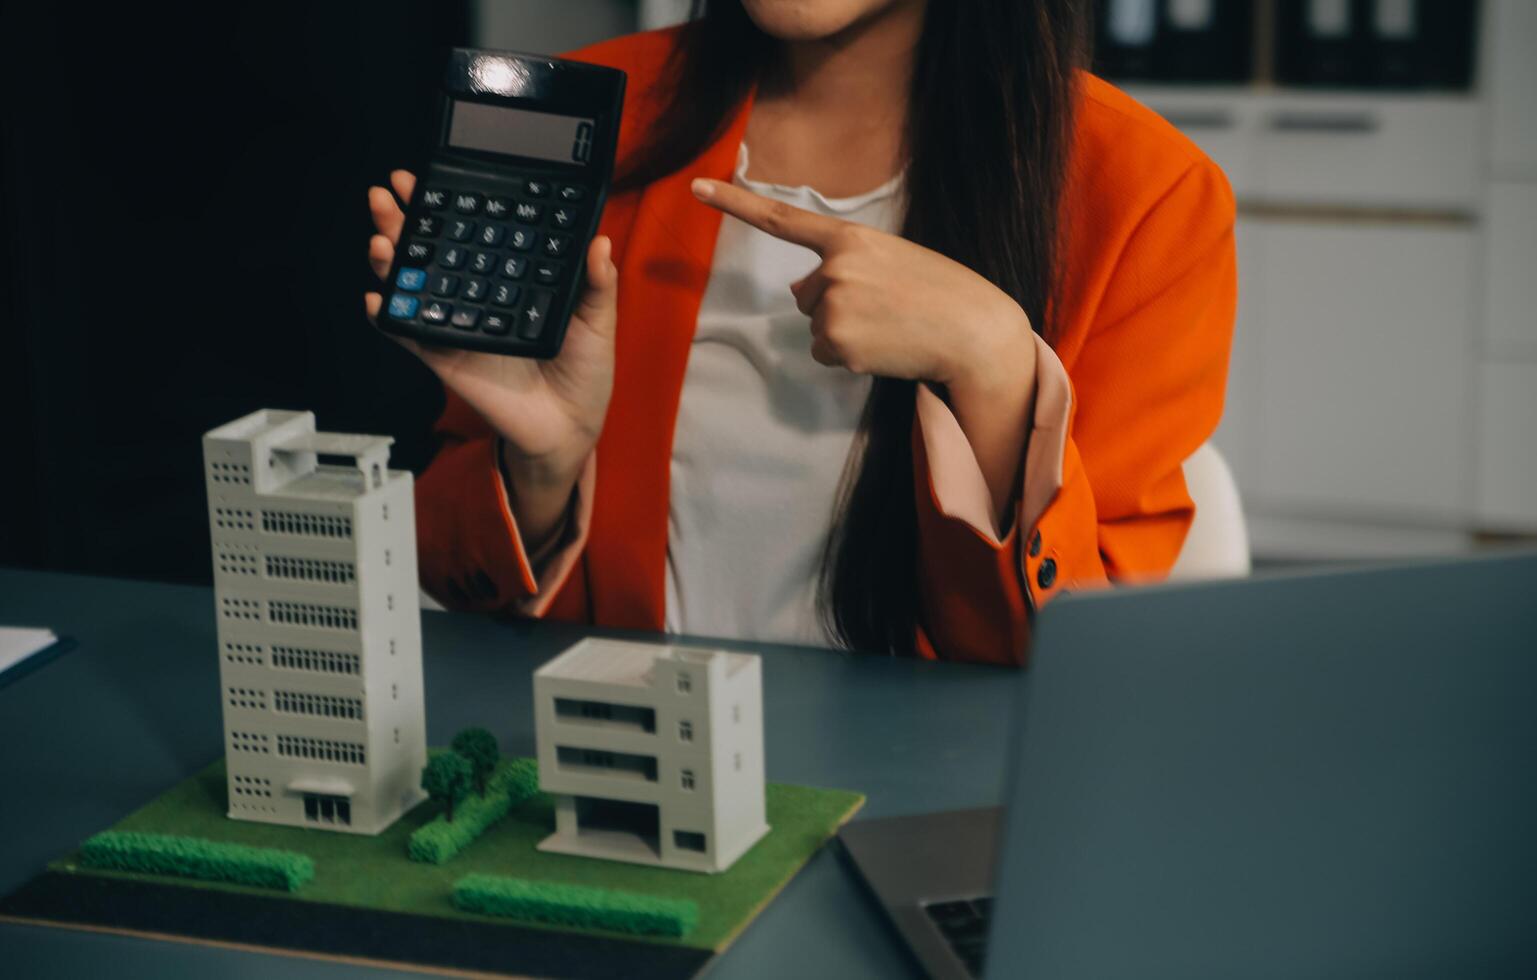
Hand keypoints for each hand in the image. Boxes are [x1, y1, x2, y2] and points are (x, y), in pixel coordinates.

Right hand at [366, 170, 617, 546]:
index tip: (434, 175)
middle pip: (432, 251)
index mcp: (509, 280)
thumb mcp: (598, 320)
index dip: (451, 204)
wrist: (572, 426)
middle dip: (405, 219)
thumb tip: (601, 241)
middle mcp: (477, 297)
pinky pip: (410, 336)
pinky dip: (389, 318)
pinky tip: (376, 298)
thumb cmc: (586, 372)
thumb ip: (598, 283)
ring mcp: (457, 326)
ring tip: (382, 237)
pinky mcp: (446, 359)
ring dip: (391, 260)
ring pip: (413, 286)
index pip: (474, 234)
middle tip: (389, 192)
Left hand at [691, 176, 1039, 524]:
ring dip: (847, 335)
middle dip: (837, 307)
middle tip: (888, 309)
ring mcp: (834, 307)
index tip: (696, 187)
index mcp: (850, 238)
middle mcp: (835, 268)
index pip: (782, 219)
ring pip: (817, 330)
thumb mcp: (890, 262)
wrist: (975, 331)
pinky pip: (827, 356)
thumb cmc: (939, 293)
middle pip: (806, 297)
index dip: (734, 202)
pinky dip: (851, 358)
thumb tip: (799, 293)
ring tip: (892, 328)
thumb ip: (843, 267)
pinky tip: (886, 347)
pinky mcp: (839, 344)